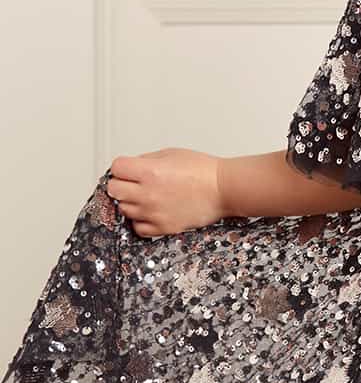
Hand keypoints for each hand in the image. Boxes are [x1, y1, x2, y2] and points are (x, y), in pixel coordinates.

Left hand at [105, 148, 224, 237]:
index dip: (122, 167)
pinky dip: (141, 221)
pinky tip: (151, 212)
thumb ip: (145, 161)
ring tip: (147, 197)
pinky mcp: (163, 227)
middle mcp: (148, 193)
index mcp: (149, 171)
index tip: (128, 169)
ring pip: (124, 209)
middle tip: (133, 183)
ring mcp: (154, 213)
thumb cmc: (203, 171)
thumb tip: (129, 169)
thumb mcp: (170, 154)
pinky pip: (137, 228)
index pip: (115, 168)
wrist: (223, 189)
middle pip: (114, 190)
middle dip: (121, 184)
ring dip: (131, 203)